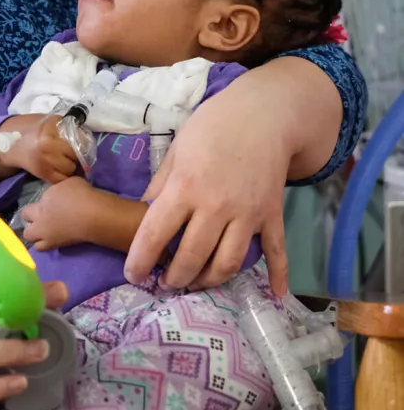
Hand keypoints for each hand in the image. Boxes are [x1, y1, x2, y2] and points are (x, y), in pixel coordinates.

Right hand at [0, 115, 77, 183]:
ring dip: (71, 166)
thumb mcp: (52, 122)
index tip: (82, 144)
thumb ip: (69, 129)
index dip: (84, 143)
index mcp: (52, 128)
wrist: (11, 143)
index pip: (80, 139)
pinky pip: (63, 179)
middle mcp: (48, 144)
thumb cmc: (34, 130)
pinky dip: (63, 176)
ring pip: (72, 168)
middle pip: (77, 154)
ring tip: (63, 160)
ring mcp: (46, 161)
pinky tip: (57, 169)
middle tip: (70, 152)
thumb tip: (88, 141)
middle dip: (77, 155)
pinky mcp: (43, 174)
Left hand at [22, 176, 95, 250]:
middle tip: (43, 217)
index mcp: (44, 198)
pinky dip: (43, 244)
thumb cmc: (83, 195)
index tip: (49, 205)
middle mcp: (40, 214)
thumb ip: (61, 188)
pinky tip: (52, 240)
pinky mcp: (52, 244)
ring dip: (34, 232)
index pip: (35, 198)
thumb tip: (61, 192)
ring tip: (45, 232)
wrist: (92, 216)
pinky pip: (40, 247)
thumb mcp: (70, 183)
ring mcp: (44, 231)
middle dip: (31, 215)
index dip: (39, 203)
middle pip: (24, 215)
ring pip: (28, 235)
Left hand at [125, 69, 295, 295]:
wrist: (264, 114)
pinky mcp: (272, 215)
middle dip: (176, 278)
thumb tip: (146, 212)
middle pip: (193, 257)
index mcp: (185, 187)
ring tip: (196, 284)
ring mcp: (247, 214)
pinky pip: (276, 251)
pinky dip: (277, 275)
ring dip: (210, 281)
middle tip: (166, 283)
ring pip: (229, 263)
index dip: (141, 259)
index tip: (133, 275)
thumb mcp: (177, 149)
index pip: (156, 233)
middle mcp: (216, 206)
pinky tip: (275, 295)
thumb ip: (162, 183)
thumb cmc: (213, 127)